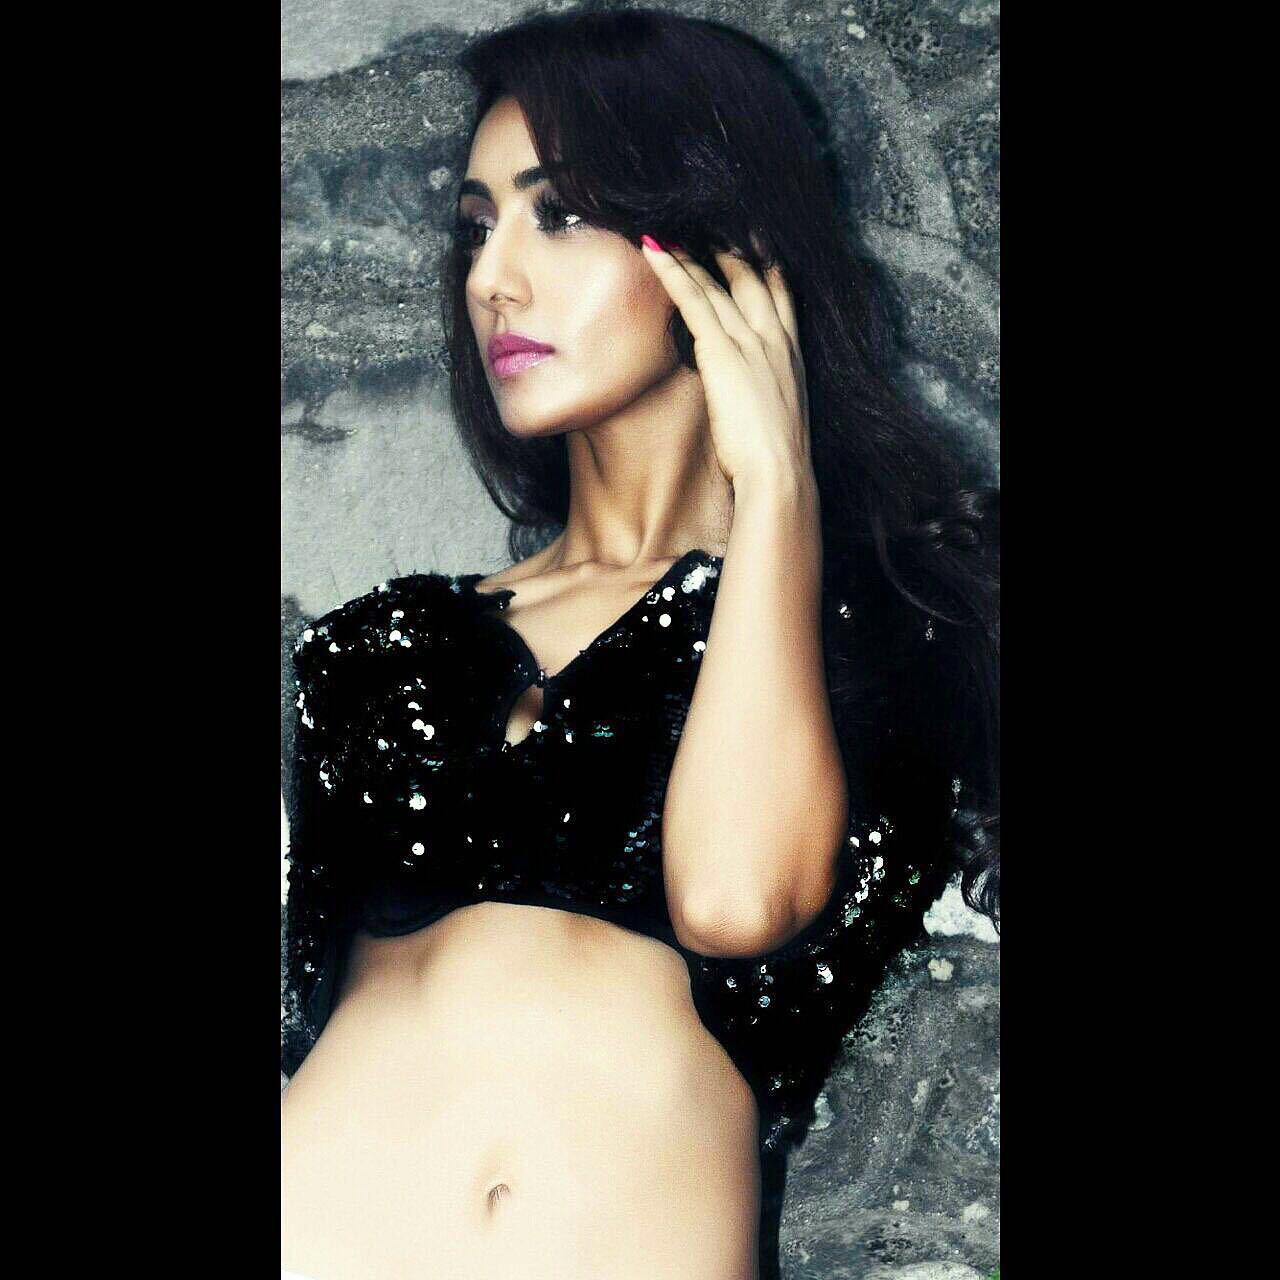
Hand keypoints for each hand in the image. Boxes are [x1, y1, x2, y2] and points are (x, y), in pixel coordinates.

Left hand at [640, 233, 811, 489]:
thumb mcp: (776, 419)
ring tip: (669, 230)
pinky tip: (653, 249)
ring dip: (691, 254)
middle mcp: (774, 339)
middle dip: (729, 249)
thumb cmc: (776, 461)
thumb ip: (762, 398)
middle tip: (705, 223)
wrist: (779, 473)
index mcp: (791, 356)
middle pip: (751, 278)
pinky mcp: (722, 351)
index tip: (752, 245)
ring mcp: (750, 341)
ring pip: (717, 284)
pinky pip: (693, 299)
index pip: (780, 296)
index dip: (765, 267)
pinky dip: (672, 271)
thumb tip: (745, 400)